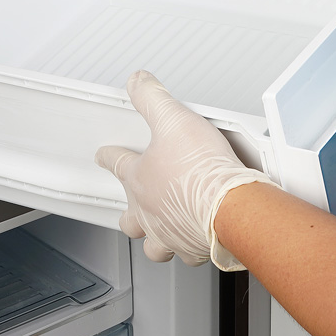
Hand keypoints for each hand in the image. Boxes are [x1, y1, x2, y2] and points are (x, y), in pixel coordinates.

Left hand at [95, 70, 275, 269]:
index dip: (109, 156)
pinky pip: (187, 254)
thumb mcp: (172, 118)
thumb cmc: (202, 170)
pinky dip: (189, 246)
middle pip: (130, 218)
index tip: (103, 155)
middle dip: (129, 212)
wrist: (232, 205)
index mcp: (140, 182)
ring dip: (154, 239)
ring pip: (154, 245)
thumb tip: (137, 82)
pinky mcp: (196, 248)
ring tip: (161, 230)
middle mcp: (150, 213)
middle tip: (133, 205)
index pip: (117, 164)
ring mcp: (172, 235)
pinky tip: (197, 237)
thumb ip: (152, 97)